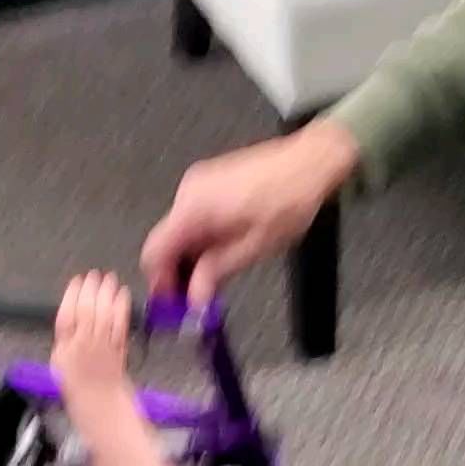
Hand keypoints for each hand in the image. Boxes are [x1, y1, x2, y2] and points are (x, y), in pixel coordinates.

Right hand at [52, 272, 130, 414]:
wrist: (98, 401)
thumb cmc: (78, 383)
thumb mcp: (59, 360)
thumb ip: (65, 337)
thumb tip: (70, 315)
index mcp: (65, 347)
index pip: (66, 315)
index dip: (71, 295)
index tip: (76, 281)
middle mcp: (83, 344)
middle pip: (87, 310)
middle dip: (91, 289)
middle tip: (94, 275)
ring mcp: (103, 345)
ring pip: (104, 314)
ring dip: (107, 293)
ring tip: (109, 278)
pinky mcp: (118, 347)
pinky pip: (120, 323)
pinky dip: (121, 307)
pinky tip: (122, 294)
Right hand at [141, 121, 360, 302]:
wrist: (309, 162)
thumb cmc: (290, 198)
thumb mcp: (254, 247)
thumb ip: (217, 271)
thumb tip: (195, 296)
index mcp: (194, 208)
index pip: (154, 251)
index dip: (159, 282)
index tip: (171, 303)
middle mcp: (189, 192)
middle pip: (165, 242)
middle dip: (177, 273)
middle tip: (195, 298)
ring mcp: (198, 184)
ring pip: (179, 232)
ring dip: (191, 258)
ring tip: (214, 280)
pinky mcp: (210, 183)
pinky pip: (193, 218)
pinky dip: (200, 240)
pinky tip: (221, 254)